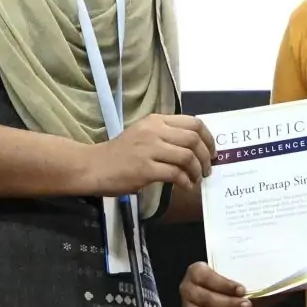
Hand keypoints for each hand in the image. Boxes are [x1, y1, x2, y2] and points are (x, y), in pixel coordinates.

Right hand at [88, 114, 215, 195]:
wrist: (94, 166)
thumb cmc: (120, 153)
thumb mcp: (144, 134)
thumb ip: (166, 136)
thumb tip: (195, 148)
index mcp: (156, 120)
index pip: (193, 122)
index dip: (209, 138)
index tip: (212, 151)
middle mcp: (154, 131)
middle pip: (193, 138)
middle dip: (206, 156)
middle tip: (207, 168)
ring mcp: (149, 149)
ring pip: (187, 156)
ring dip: (197, 170)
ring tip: (197, 178)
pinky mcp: (144, 169)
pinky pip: (175, 174)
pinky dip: (185, 181)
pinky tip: (186, 186)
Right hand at [180, 261, 251, 306]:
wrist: (218, 287)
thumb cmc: (227, 276)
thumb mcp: (231, 268)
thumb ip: (240, 272)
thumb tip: (258, 278)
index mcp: (194, 271)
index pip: (206, 278)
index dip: (224, 285)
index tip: (242, 290)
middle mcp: (187, 290)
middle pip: (205, 299)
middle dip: (228, 303)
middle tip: (247, 304)